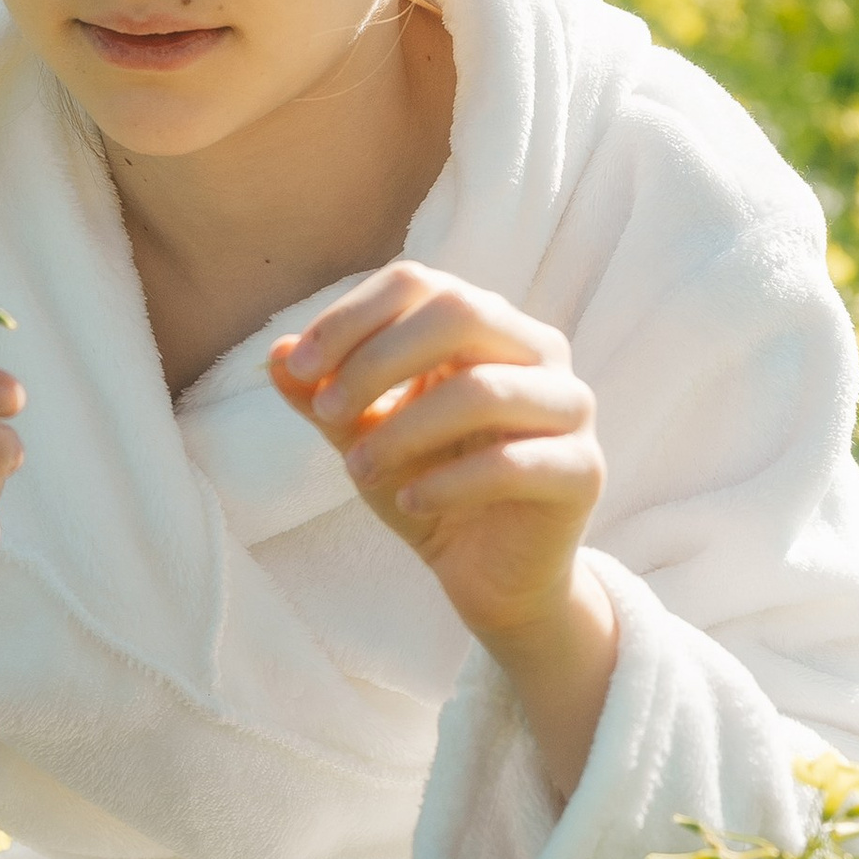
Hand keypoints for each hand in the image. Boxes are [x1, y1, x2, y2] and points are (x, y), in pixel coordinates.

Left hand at [270, 266, 616, 796]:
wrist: (487, 574)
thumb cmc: (431, 485)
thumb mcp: (365, 436)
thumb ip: (325, 396)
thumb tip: (275, 354)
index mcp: (486, 325)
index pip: (418, 283)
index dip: (351, 316)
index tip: (299, 368)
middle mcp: (538, 351)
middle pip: (460, 311)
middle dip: (378, 360)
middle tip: (326, 411)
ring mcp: (570, 408)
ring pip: (486, 389)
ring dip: (405, 428)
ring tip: (358, 469)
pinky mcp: (583, 472)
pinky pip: (515, 463)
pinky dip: (449, 482)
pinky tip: (410, 501)